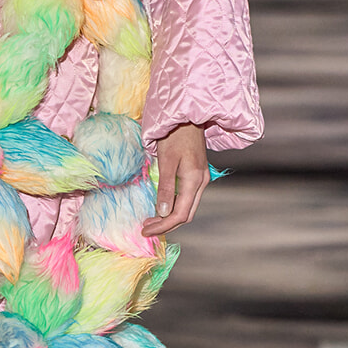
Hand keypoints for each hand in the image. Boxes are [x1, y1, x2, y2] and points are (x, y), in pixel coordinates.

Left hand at [140, 122, 210, 237]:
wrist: (187, 116)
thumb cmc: (175, 135)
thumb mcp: (167, 161)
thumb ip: (166, 188)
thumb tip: (163, 213)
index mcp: (194, 180)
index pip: (180, 214)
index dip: (163, 226)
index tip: (146, 230)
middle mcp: (201, 182)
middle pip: (186, 214)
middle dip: (166, 224)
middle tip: (146, 228)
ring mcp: (201, 178)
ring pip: (188, 207)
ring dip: (170, 217)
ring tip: (152, 220)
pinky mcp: (197, 174)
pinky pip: (187, 198)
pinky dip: (175, 206)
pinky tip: (163, 206)